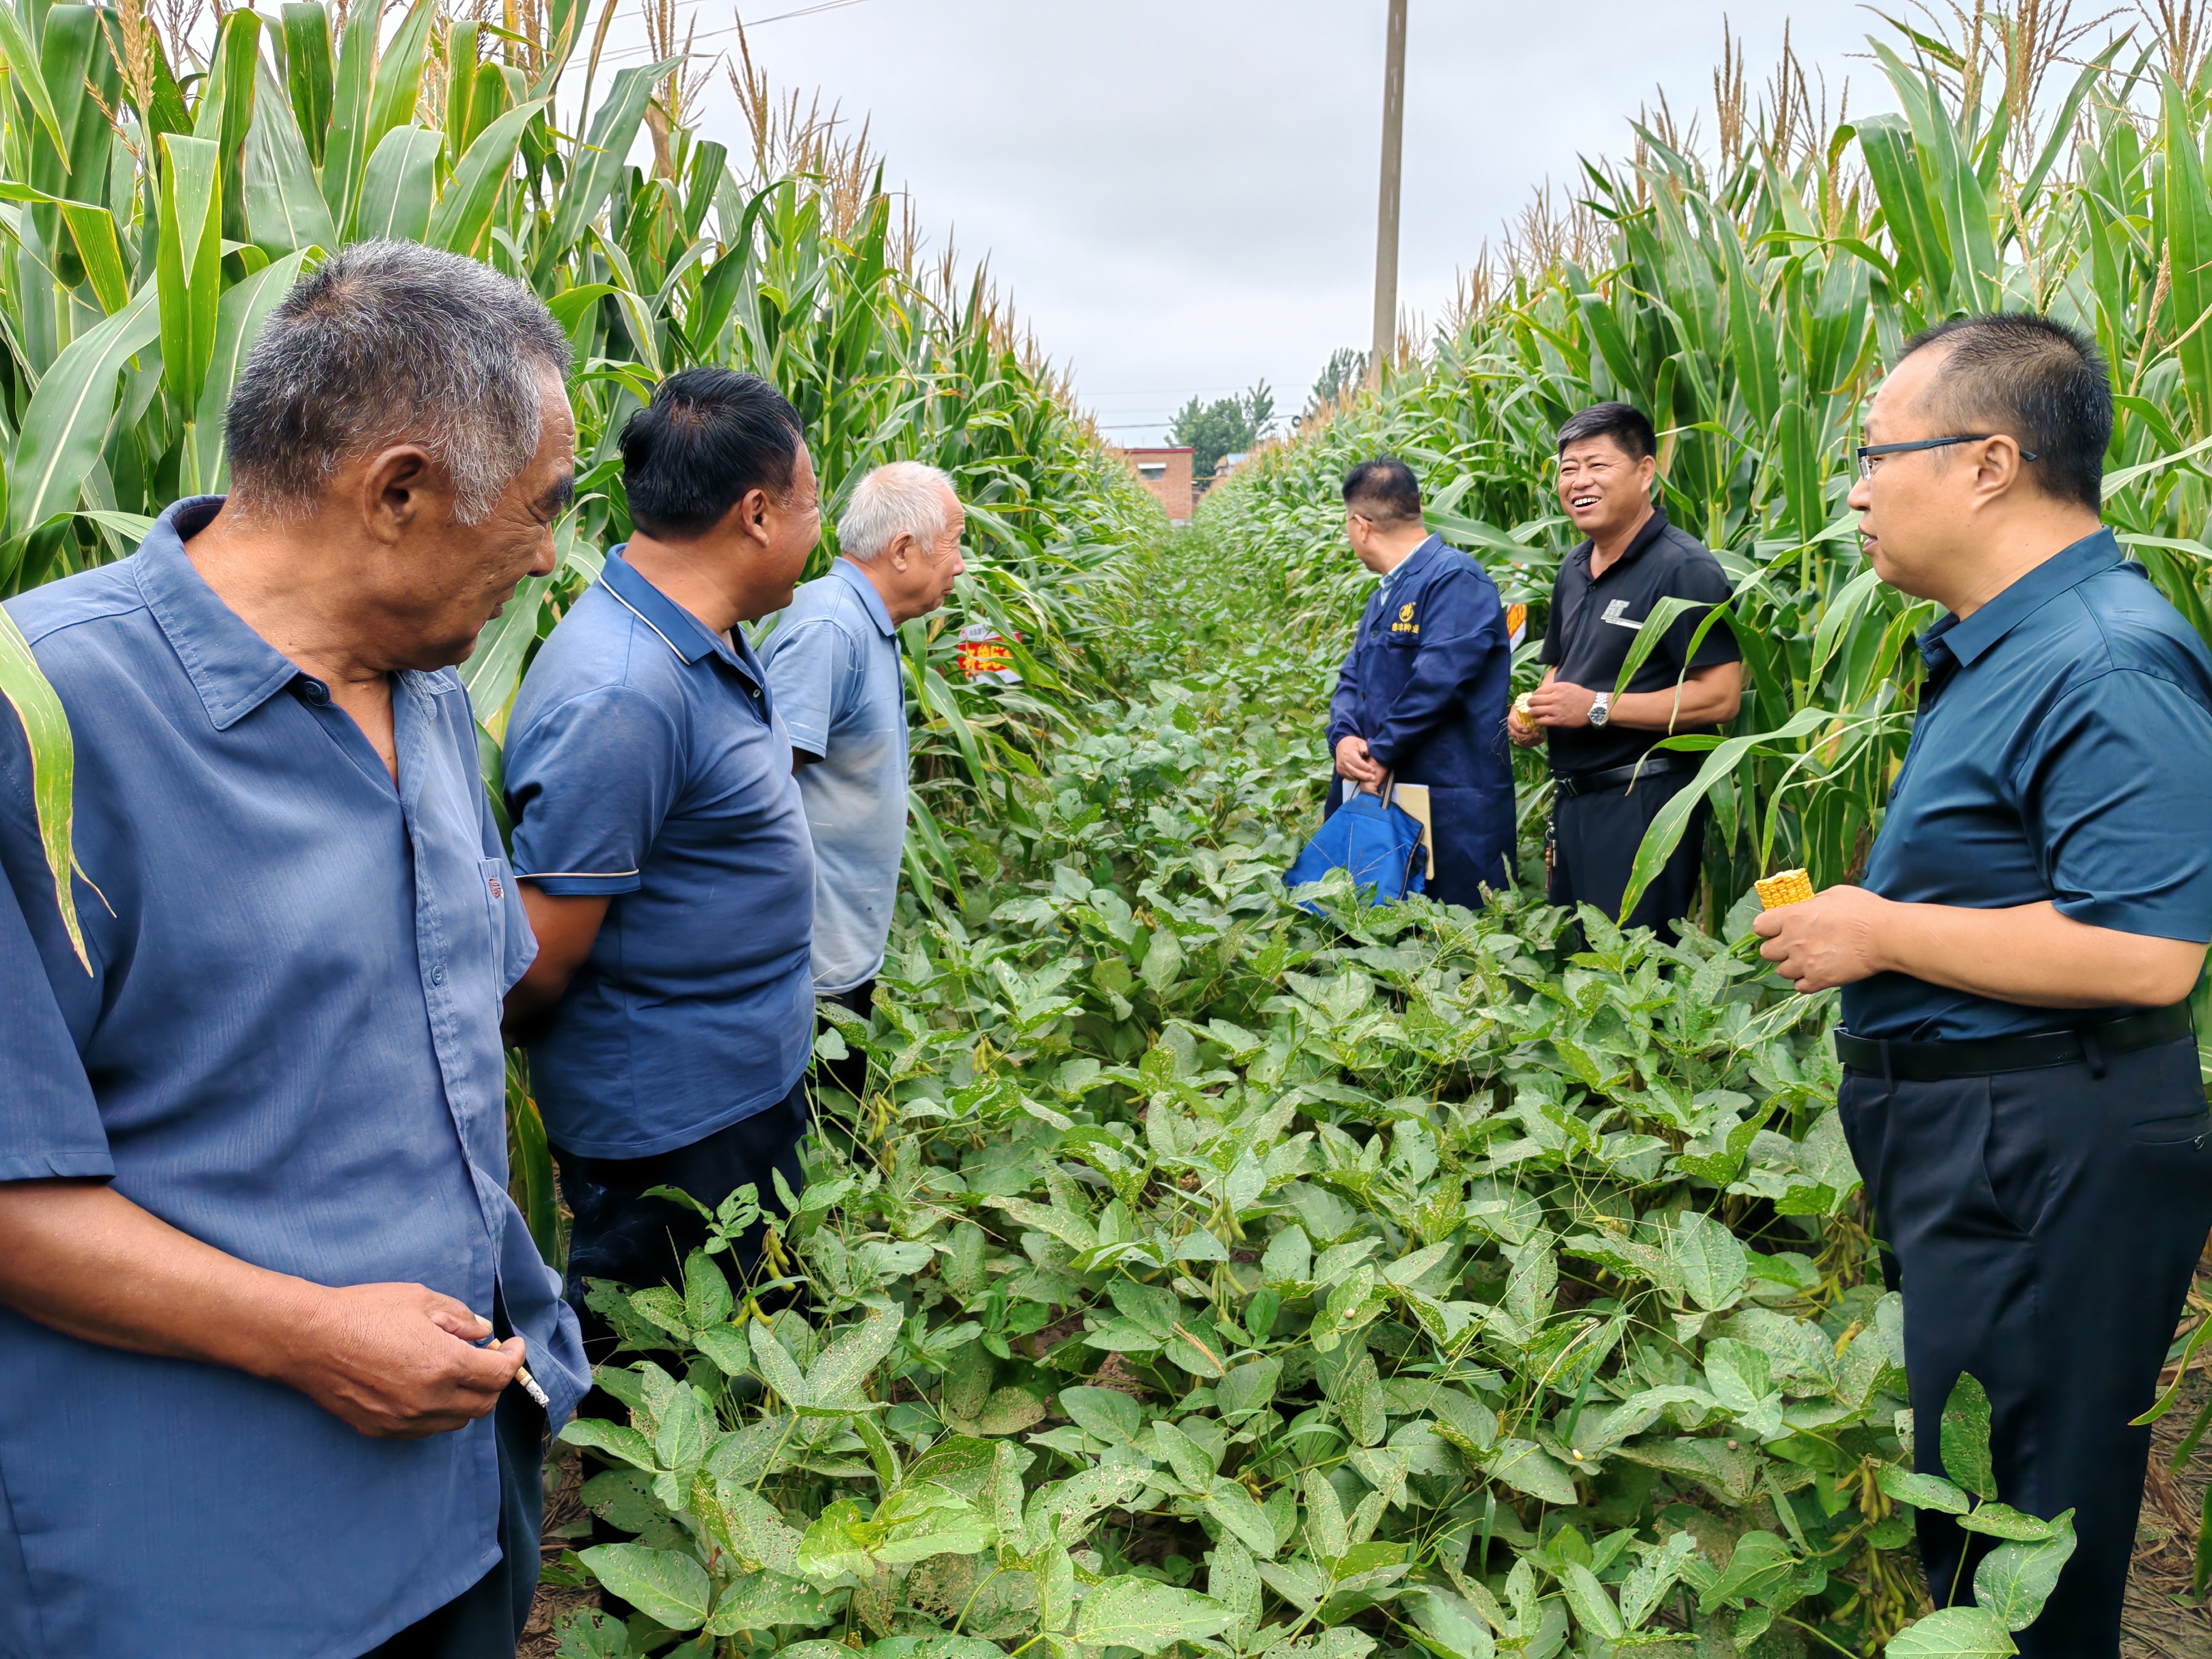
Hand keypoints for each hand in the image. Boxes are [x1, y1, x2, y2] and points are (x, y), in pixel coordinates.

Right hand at [282, 1283, 523, 1438]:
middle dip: (494, 1381)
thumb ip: (459, 1317)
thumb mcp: (420, 1299)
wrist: (309, 1339)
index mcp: (445, 1364)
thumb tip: (481, 1331)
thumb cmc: (364, 1312)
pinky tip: (431, 1390)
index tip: (513, 1345)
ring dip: (468, 1399)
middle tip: (491, 1359)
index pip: (499, 1374)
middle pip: (483, 1403)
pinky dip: (439, 1413)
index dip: (514, 1358)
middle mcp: (429, 1399)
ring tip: (461, 1373)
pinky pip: (425, 1429)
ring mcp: (404, 1419)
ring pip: (456, 1421)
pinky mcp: (382, 1429)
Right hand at [1335, 734, 1385, 791]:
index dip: (1366, 767)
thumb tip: (1368, 753)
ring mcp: (1340, 767)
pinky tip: (1362, 777)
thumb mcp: (1360, 742)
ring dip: (1360, 777)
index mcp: (1348, 753)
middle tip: (1373, 778)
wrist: (1340, 745)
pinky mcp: (1340, 771)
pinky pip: (1348, 777)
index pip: (1358, 763)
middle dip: (1364, 776)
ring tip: (1369, 778)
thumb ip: (1364, 747)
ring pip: (1351, 775)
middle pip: (1354, 771)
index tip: (1373, 770)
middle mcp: (1343, 761)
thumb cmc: (1352, 744)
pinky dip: (1355, 778)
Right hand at [1506, 708, 1544, 747]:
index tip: (1528, 730)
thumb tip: (1536, 713)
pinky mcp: (1520, 739)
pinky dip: (1533, 743)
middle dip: (1527, 737)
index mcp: (1512, 719)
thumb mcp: (1526, 706)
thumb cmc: (1526, 708)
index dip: (1519, 728)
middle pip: (1516, 735)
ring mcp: (1516, 734)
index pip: (1512, 725)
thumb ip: (1529, 709)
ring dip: (1531, 741)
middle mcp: (1511, 728)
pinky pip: (1525, 744)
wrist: (1525, 711)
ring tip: (1540, 737)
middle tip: (1537, 735)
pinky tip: (1540, 740)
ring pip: (1521, 742)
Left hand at [1526, 679, 1598, 727]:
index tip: (1535, 699)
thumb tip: (1543, 692)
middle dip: (1530, 704)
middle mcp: (1555, 697)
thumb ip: (1555, 688)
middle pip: (1533, 700)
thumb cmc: (1582, 696)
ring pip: (1535, 711)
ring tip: (1534, 714)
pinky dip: (1538, 721)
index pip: (1538, 691)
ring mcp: (1556, 709)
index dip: (1534, 696)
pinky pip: (1542, 721)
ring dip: (1532, 713)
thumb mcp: (1568, 686)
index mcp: (1557, 687)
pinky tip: (1540, 721)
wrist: (1594, 707)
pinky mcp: (1558, 720)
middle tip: (1531, 707)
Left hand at [1752, 884, 1888, 993]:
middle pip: (1766, 952)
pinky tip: (1816, 973)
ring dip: (1792, 966)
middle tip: (1794, 946)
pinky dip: (1805, 982)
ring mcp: (1804, 964)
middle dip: (1778, 949)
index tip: (1778, 928)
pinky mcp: (1818, 981)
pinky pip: (1799, 987)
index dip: (1768, 928)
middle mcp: (1792, 941)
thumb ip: (1812, 902)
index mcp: (1792, 917)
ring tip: (1808, 960)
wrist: (1885, 936)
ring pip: (1781, 972)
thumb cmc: (1863, 910)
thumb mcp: (1833, 894)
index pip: (1759, 926)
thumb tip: (1806, 907)